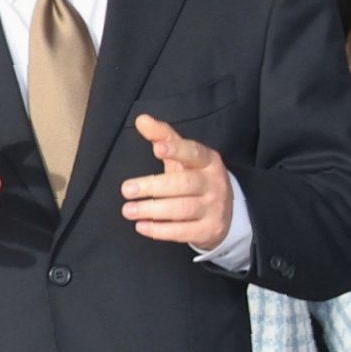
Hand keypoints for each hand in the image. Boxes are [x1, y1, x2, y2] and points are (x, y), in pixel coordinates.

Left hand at [120, 114, 232, 249]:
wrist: (224, 212)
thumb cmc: (194, 176)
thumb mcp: (183, 156)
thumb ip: (163, 137)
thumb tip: (141, 119)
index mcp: (208, 160)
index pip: (193, 152)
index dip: (176, 150)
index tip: (157, 149)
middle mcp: (214, 183)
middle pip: (183, 184)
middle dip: (153, 187)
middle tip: (126, 190)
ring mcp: (214, 208)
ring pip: (183, 209)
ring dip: (153, 210)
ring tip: (128, 210)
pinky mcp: (210, 230)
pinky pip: (184, 232)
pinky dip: (161, 230)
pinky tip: (142, 226)